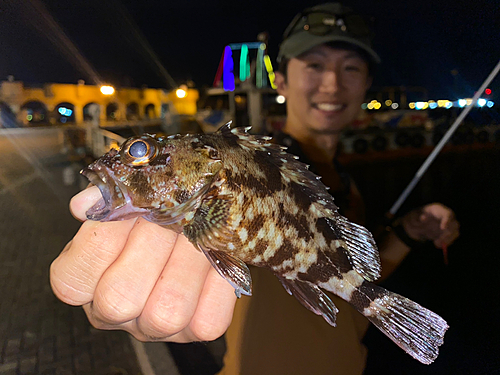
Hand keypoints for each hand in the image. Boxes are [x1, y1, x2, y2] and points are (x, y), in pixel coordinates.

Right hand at [50, 186, 236, 341]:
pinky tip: (218, 255)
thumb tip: (87, 204)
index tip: (129, 208)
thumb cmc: (159, 202)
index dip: (101, 239)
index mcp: (87, 280)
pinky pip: (209, 320)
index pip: (72, 281)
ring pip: (166, 313)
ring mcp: (155, 326)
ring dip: (190, 262)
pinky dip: (218, 282)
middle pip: (118, 299)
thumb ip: (110, 194)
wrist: (205, 210)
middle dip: (151, 245)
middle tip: (173, 216)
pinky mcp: (198, 329)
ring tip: (200, 232)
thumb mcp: (132, 190)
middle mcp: (115, 311)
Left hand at [401, 203, 459, 247]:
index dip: (446, 221)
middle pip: (454, 225)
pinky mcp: (450, 233)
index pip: (447, 214)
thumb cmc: (423, 215)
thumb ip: (421, 216)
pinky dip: (446, 243)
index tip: (442, 228)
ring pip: (455, 233)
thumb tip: (423, 218)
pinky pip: (451, 238)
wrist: (425, 220)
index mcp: (441, 210)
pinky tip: (438, 245)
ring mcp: (451, 225)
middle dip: (448, 233)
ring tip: (436, 244)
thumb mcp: (419, 214)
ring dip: (447, 240)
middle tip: (439, 240)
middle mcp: (449, 218)